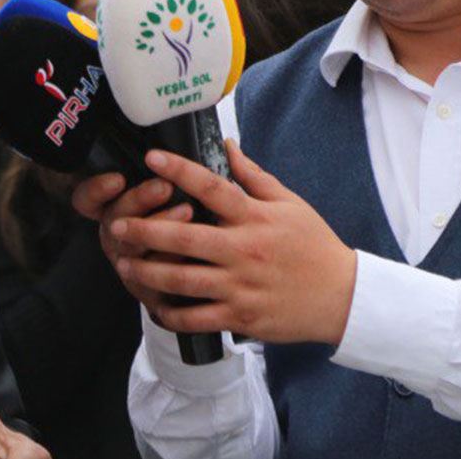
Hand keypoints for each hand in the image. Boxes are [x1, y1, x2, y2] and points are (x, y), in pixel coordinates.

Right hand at [71, 173, 194, 312]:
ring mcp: (128, 266)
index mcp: (115, 212)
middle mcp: (116, 238)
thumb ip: (177, 172)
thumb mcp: (176, 195)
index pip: (88, 200)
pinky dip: (171, 261)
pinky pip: (152, 279)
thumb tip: (206, 143)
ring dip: (158, 226)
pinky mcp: (147, 290)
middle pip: (113, 219)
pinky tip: (192, 250)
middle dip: (137, 200)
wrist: (206, 281)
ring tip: (187, 210)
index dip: (96, 190)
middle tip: (164, 186)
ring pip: (131, 248)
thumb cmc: (190, 229)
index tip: (118, 178)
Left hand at [108, 141, 356, 344]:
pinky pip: (197, 316)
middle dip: (144, 231)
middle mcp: (244, 250)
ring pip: (182, 280)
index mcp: (254, 218)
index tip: (151, 157)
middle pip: (184, 238)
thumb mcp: (289, 203)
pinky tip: (153, 306)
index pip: (211, 186)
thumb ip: (253, 176)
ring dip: (147, 273)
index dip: (178, 170)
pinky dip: (171, 314)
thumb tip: (227, 144)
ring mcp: (241, 286)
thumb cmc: (313, 246)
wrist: (344, 297)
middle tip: (116, 226)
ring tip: (124, 264)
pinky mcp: (242, 316)